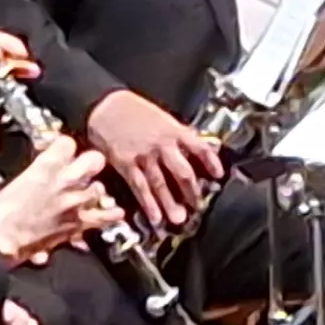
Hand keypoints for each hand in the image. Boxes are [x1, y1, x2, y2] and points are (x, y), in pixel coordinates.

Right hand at [0, 136, 113, 267]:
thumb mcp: (2, 189)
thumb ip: (14, 187)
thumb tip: (1, 194)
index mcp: (44, 166)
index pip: (67, 143)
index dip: (63, 147)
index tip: (59, 153)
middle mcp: (65, 181)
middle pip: (94, 160)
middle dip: (89, 163)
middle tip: (82, 168)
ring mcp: (75, 203)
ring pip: (99, 188)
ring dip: (93, 191)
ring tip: (89, 195)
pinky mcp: (78, 224)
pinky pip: (103, 218)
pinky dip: (110, 216)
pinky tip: (116, 213)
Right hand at [83, 90, 222, 232]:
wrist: (106, 105)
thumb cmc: (135, 110)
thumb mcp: (164, 118)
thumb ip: (180, 135)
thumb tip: (198, 147)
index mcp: (175, 131)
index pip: (200, 148)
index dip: (211, 162)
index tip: (219, 175)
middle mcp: (162, 145)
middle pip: (183, 172)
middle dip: (192, 192)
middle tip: (198, 207)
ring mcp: (144, 156)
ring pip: (161, 184)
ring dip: (171, 204)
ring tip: (179, 219)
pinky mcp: (126, 165)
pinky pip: (140, 187)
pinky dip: (148, 204)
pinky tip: (155, 217)